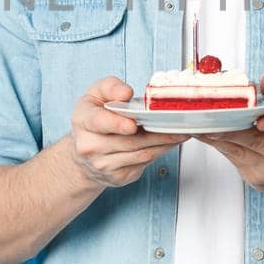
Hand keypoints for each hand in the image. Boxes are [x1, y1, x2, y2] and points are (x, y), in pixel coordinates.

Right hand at [66, 77, 188, 191]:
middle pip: (128, 141)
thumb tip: (126, 93)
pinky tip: (169, 143)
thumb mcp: (96, 94)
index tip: (132, 124)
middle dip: (156, 133)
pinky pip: (144, 163)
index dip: (116, 124)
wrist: (85, 152)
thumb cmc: (95, 118)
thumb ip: (110, 87)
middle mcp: (90, 146)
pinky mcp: (118, 177)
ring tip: (180, 132)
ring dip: (164, 143)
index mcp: (83, 120)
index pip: (99, 122)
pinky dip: (160, 152)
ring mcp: (103, 165)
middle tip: (177, 124)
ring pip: (141, 154)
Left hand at [197, 75, 263, 194]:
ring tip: (197, 122)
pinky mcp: (255, 179)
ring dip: (215, 135)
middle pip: (256, 140)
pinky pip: (231, 157)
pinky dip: (215, 143)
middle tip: (209, 115)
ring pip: (238, 150)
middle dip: (230, 128)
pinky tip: (202, 132)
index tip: (260, 120)